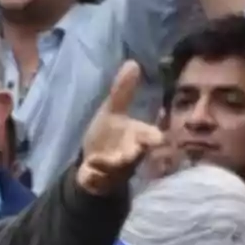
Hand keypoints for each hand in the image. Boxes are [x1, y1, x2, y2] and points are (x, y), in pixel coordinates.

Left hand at [78, 61, 163, 195]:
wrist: (91, 161)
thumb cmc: (107, 134)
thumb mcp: (111, 111)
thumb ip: (123, 92)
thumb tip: (132, 62)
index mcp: (138, 137)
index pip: (154, 137)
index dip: (155, 138)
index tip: (157, 139)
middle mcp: (132, 154)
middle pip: (138, 156)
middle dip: (133, 154)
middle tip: (131, 152)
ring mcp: (117, 170)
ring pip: (118, 170)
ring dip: (108, 165)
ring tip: (95, 161)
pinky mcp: (102, 181)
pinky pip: (99, 181)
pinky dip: (93, 176)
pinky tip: (87, 170)